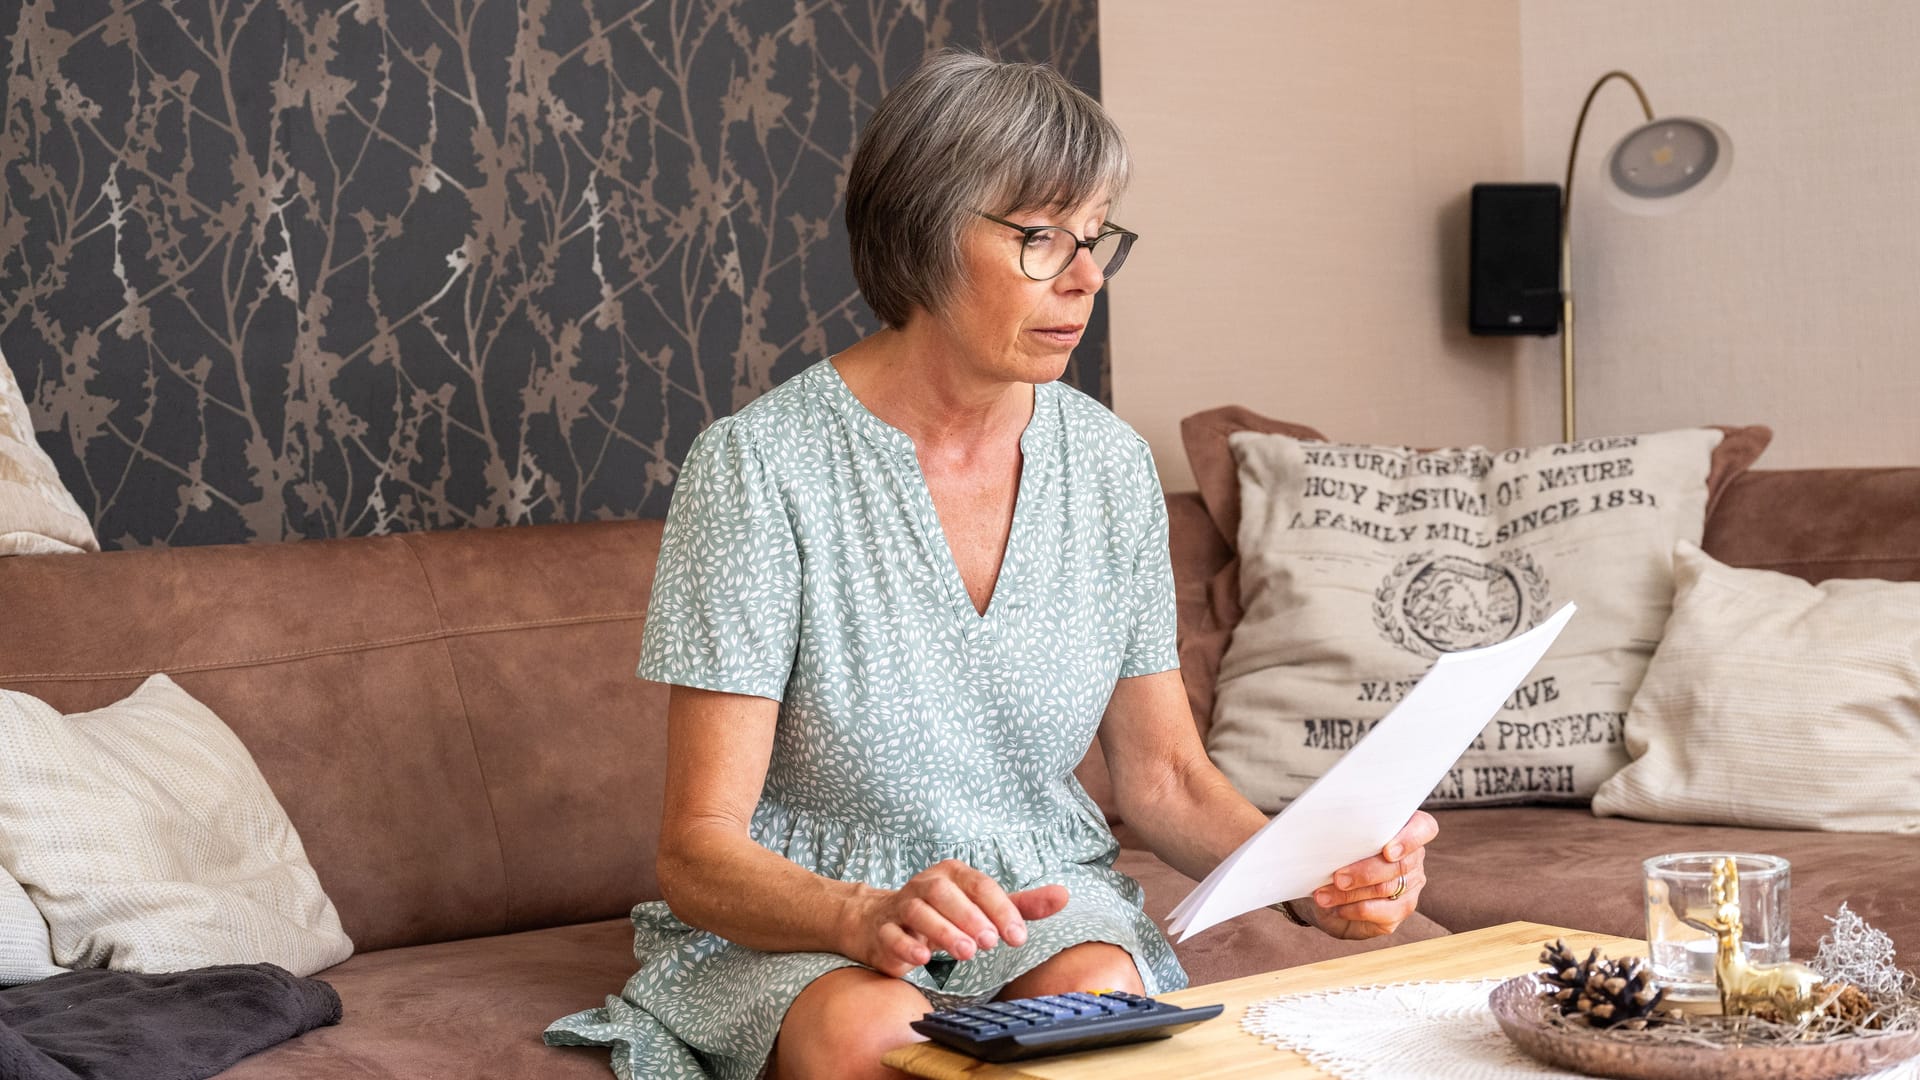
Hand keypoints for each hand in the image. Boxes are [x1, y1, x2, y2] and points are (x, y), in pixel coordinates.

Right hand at [839, 860, 1068, 977]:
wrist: (880, 922)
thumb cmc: (942, 914)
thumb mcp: (982, 907)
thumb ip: (1020, 904)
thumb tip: (1064, 895)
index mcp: (952, 875)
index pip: (978, 884)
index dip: (999, 909)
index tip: (1017, 937)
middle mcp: (924, 885)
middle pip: (944, 893)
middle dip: (969, 917)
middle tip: (990, 943)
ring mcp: (900, 907)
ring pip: (917, 911)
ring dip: (942, 931)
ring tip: (966, 953)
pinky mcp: (882, 931)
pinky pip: (891, 934)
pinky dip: (907, 945)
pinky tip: (924, 959)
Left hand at [1301, 811, 1437, 939]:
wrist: (1326, 894)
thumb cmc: (1333, 859)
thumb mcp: (1336, 843)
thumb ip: (1345, 837)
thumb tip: (1330, 840)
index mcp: (1404, 829)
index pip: (1424, 828)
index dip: (1410, 839)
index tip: (1387, 851)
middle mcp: (1413, 858)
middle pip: (1399, 865)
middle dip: (1365, 872)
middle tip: (1337, 878)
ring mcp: (1411, 885)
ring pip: (1387, 889)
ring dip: (1351, 894)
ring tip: (1323, 896)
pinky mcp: (1401, 910)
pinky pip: (1382, 912)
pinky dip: (1355, 910)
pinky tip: (1337, 908)